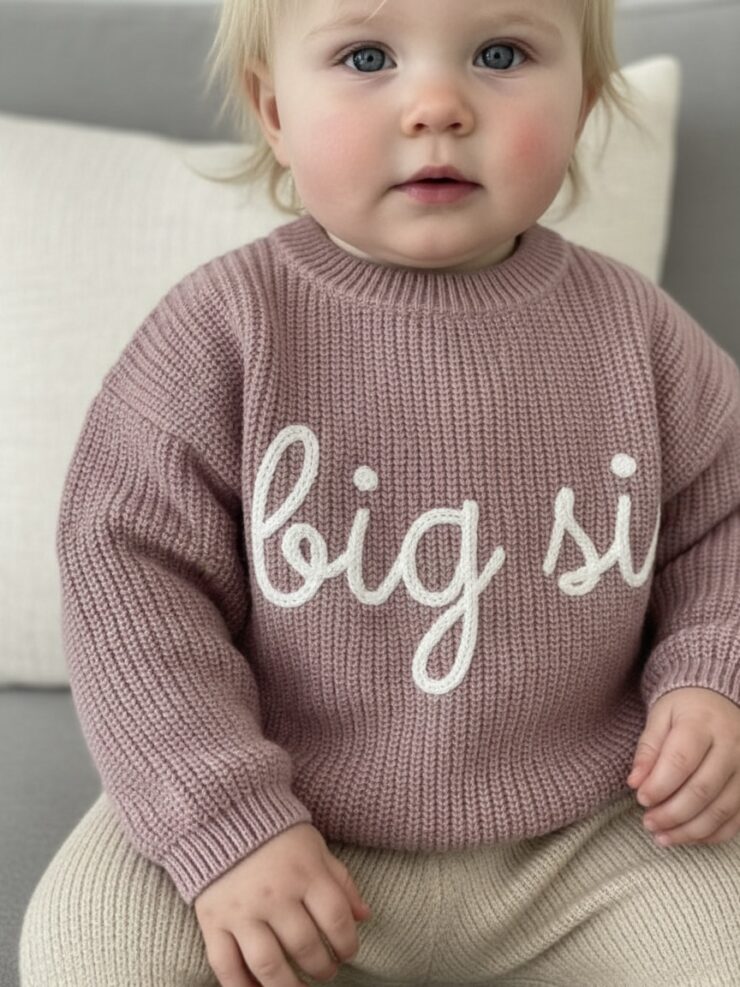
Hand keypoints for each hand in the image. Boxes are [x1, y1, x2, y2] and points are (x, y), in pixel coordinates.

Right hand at [194, 821, 371, 986]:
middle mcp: (274, 894)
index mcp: (305, 873)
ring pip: (268, 965)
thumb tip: (365, 916)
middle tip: (326, 971)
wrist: (224, 815)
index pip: (337, 919)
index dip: (348, 943)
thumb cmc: (277, 835)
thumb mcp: (315, 848)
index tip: (348, 951)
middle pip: (305, 946)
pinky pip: (226, 966)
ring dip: (288, 986)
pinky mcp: (213, 921)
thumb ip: (340, 881)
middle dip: (322, 967)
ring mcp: (242, 910)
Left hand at [627, 686, 739, 847]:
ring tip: (662, 836)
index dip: (659, 785)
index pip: (681, 760)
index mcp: (703, 723)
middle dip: (671, 813)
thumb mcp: (660, 717)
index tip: (641, 798)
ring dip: (689, 830)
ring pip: (721, 810)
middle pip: (702, 790)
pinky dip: (711, 834)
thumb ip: (648, 749)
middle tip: (648, 822)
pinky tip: (687, 836)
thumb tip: (635, 782)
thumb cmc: (684, 710)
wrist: (719, 700)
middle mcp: (732, 746)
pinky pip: (736, 819)